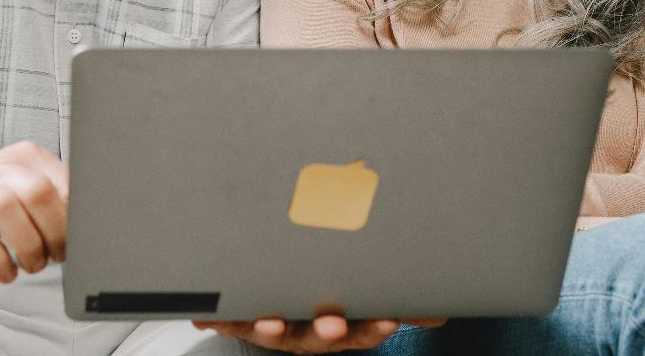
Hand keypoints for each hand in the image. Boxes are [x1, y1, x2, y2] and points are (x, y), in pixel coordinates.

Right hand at [0, 140, 67, 283]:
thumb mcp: (31, 187)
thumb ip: (60, 199)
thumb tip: (92, 225)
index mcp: (28, 157)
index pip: (62, 180)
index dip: (75, 215)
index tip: (80, 237)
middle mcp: (0, 168)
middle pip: (36, 191)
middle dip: (54, 230)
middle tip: (58, 253)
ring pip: (3, 208)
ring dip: (26, 245)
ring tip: (33, 263)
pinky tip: (7, 271)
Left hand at [192, 314, 445, 352]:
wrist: (273, 317)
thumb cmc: (322, 306)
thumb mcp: (361, 311)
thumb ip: (399, 309)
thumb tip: (440, 313)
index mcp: (338, 327)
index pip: (362, 331)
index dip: (372, 329)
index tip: (387, 321)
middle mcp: (306, 333)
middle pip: (319, 337)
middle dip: (326, 331)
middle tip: (332, 324)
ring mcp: (273, 329)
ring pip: (274, 331)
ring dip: (270, 329)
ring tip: (268, 323)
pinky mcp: (239, 323)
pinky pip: (227, 323)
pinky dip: (216, 320)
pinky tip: (204, 317)